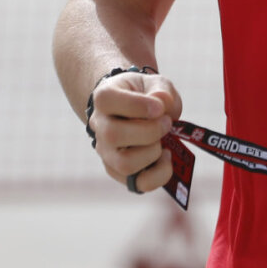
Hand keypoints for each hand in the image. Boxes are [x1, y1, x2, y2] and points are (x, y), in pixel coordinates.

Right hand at [88, 70, 181, 193]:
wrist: (136, 110)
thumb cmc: (146, 95)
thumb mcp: (155, 84)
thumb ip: (162, 90)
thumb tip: (163, 103)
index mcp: (104, 98)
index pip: (106, 101)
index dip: (136, 105)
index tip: (159, 107)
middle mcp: (99, 127)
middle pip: (114, 136)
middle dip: (150, 131)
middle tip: (167, 123)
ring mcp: (107, 153)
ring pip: (124, 164)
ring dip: (153, 152)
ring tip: (163, 141)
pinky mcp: (119, 172)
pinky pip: (139, 184)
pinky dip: (160, 174)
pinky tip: (166, 156)